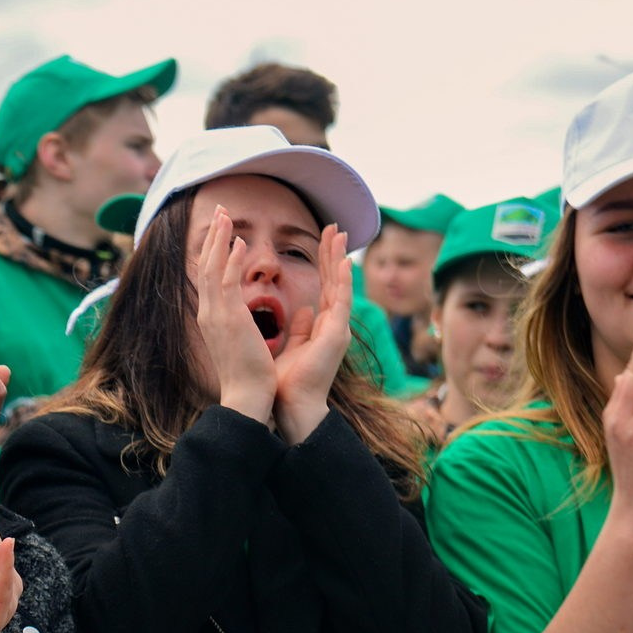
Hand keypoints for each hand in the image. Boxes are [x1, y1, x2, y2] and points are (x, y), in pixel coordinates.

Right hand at [194, 206, 276, 424]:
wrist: (246, 395)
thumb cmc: (248, 374)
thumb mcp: (239, 342)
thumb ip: (237, 324)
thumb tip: (241, 316)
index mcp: (212, 318)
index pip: (209, 278)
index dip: (213, 251)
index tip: (221, 232)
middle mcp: (208, 313)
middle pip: (205, 266)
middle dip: (212, 237)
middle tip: (220, 211)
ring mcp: (216, 315)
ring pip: (212, 268)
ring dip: (219, 240)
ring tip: (225, 216)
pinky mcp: (228, 318)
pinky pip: (227, 282)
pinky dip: (231, 260)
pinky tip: (239, 242)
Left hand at [272, 224, 351, 442]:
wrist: (291, 404)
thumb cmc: (289, 381)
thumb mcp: (294, 347)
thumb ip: (302, 328)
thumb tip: (303, 310)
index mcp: (321, 326)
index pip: (323, 287)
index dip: (323, 263)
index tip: (322, 240)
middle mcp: (332, 324)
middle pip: (333, 281)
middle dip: (333, 253)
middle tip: (334, 227)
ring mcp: (337, 329)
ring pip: (339, 286)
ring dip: (339, 259)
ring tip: (339, 234)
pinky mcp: (336, 335)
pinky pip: (340, 302)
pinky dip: (342, 281)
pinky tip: (343, 262)